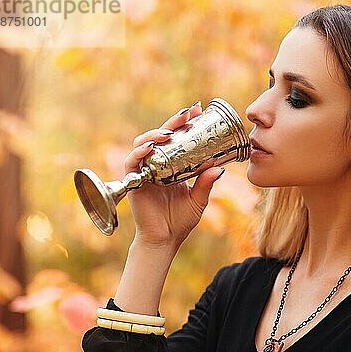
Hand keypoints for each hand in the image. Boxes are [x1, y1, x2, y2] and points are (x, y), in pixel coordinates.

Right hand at [122, 102, 224, 251]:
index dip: (184, 124)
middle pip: (161, 136)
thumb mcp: (198, 199)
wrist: (165, 240)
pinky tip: (151, 147)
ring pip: (144, 143)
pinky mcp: (133, 181)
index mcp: (171, 165)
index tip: (198, 111)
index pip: (176, 139)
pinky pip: (131, 162)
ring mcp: (143, 171)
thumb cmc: (180, 220)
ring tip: (170, 132)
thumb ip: (205, 183)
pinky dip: (139, 152)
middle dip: (173, 122)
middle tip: (189, 113)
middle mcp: (156, 165)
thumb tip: (219, 168)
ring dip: (155, 134)